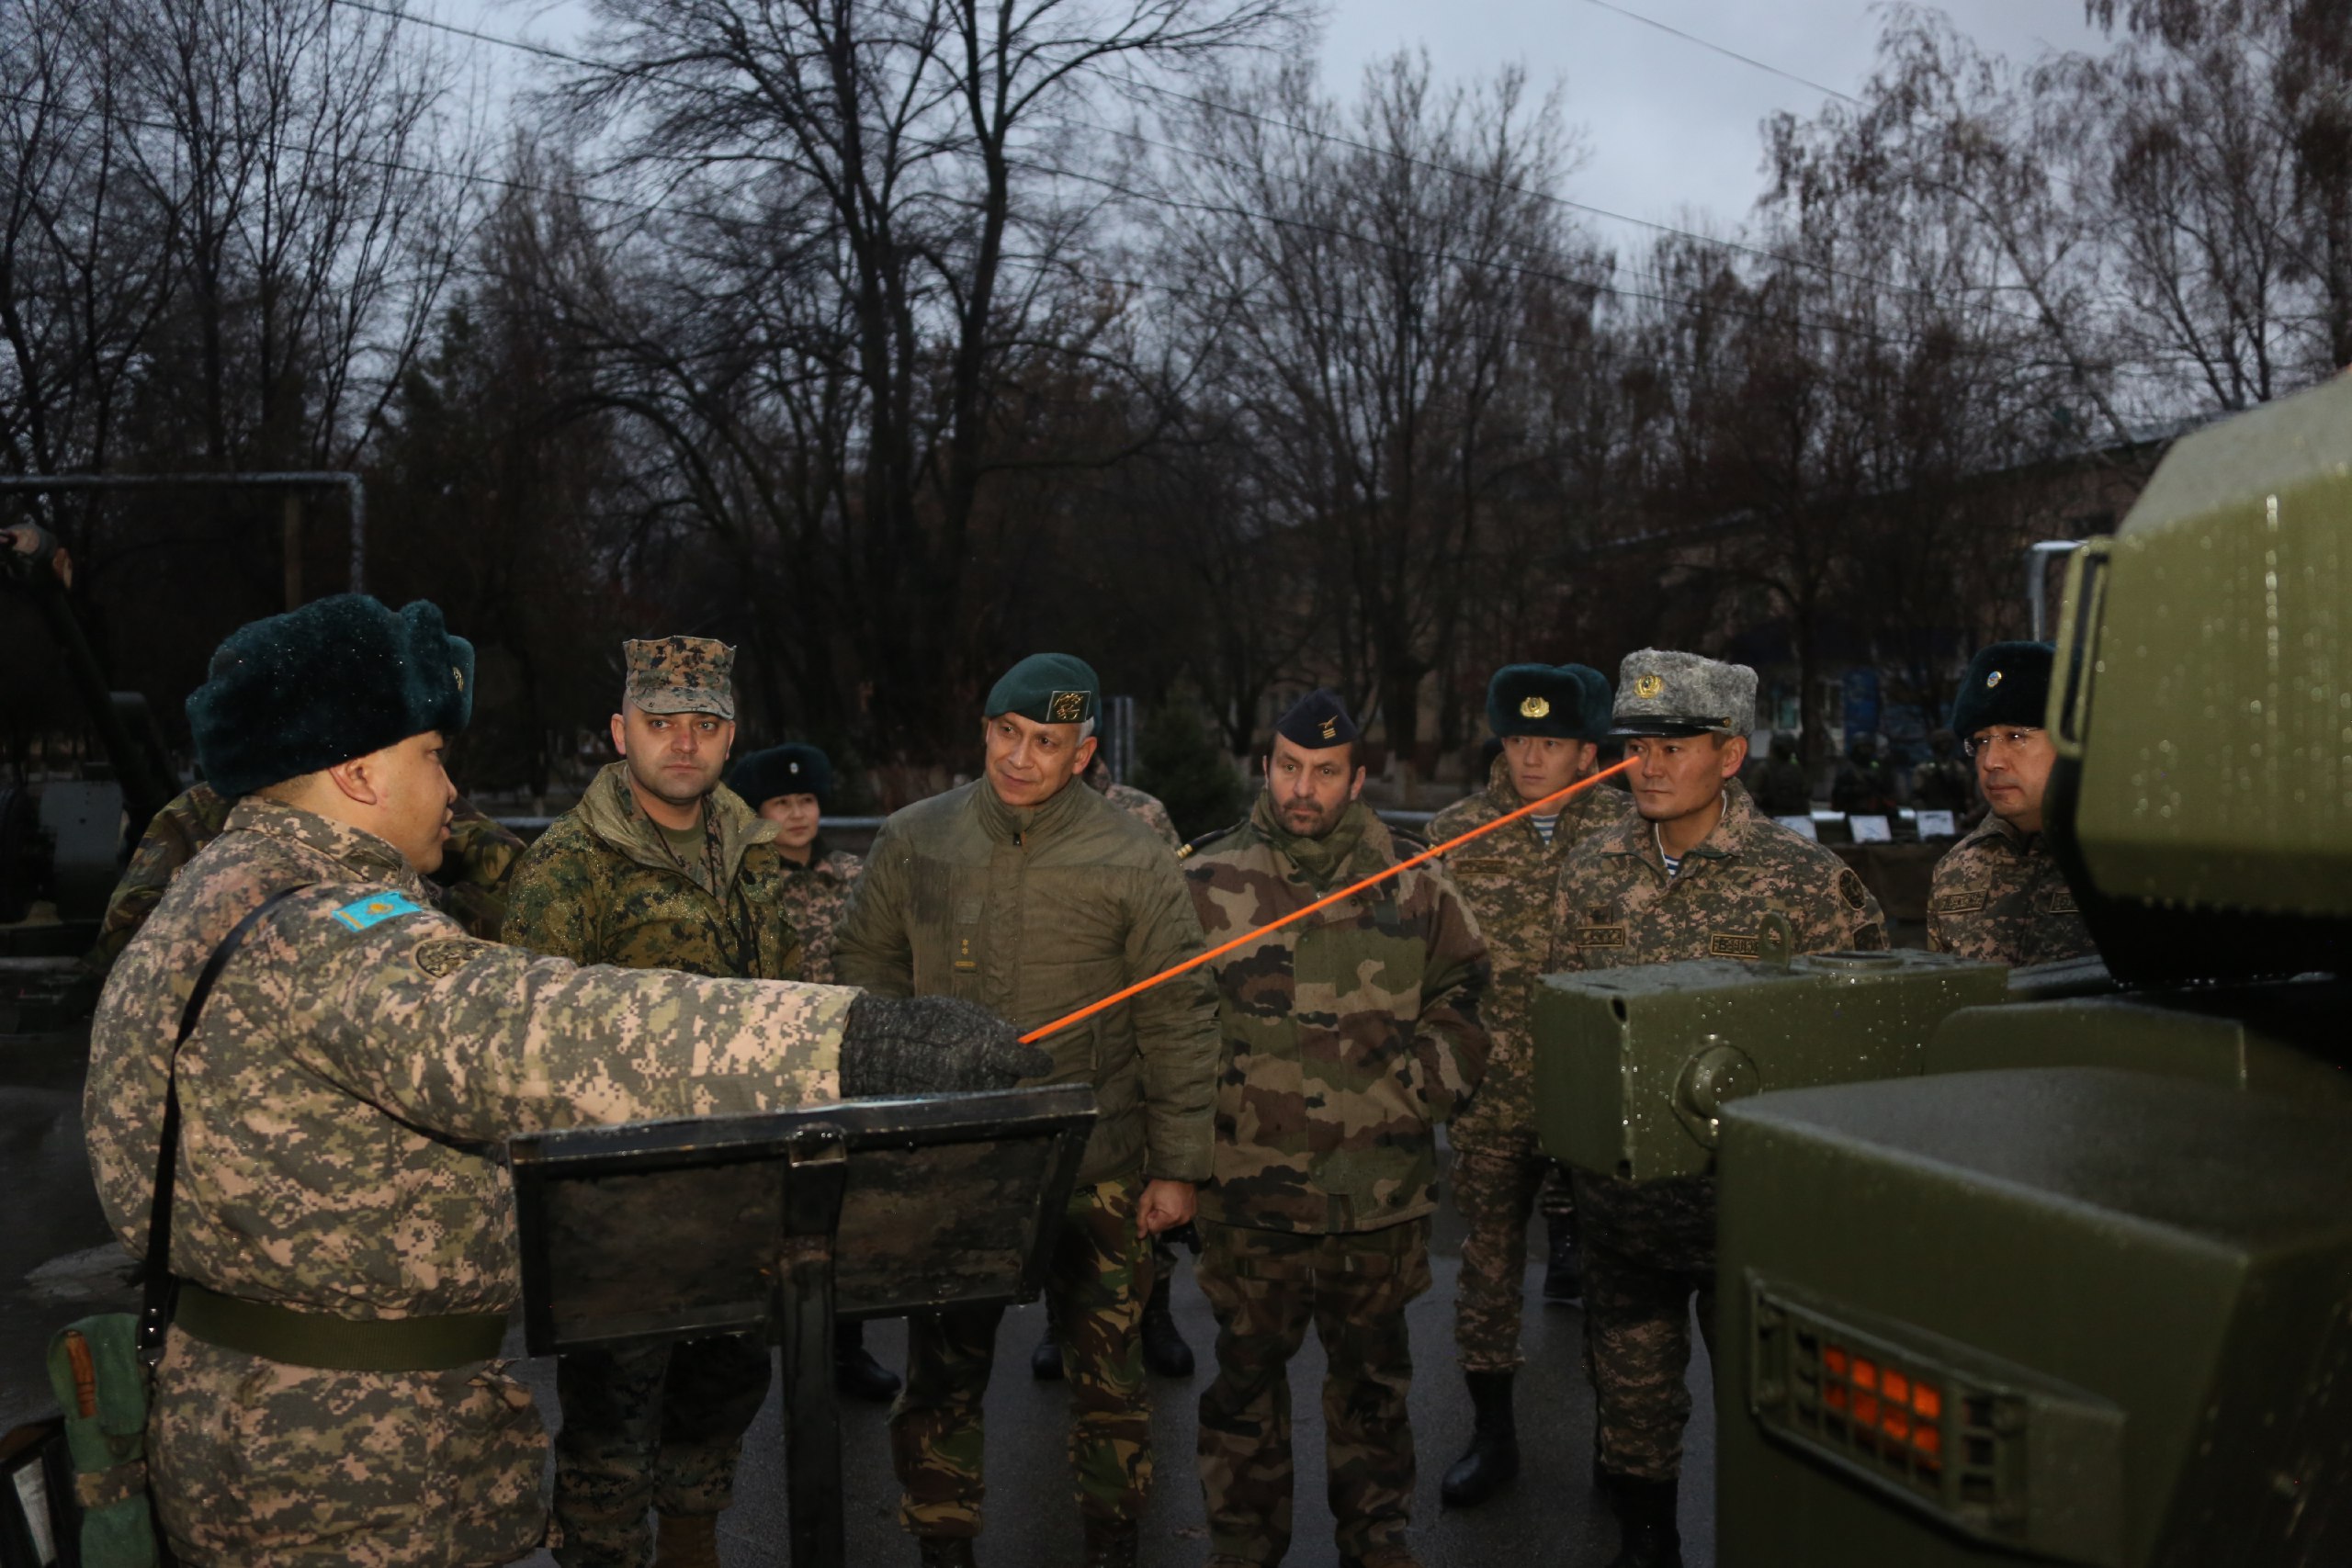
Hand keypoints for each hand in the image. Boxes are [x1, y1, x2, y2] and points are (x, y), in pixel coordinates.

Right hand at [837, 994, 1052, 1095]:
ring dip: (987, 1079)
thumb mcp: (965, 1014)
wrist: (879, 1048)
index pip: (1036, 1063)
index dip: (1039, 1060)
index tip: (1038, 1059)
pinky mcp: (952, 1110)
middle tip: (982, 1054)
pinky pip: (972, 1102)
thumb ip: (1000, 1029)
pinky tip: (947, 1077)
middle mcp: (983, 1076)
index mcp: (989, 1047)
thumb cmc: (925, 1022)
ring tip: (960, 1063)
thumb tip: (1033, 1040)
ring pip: (994, 1091)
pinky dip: (967, 1091)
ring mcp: (968, 1097)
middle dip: (1006, 1067)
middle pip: (1014, 1078)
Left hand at [1135, 1179, 1196, 1239]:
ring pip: (1172, 1224)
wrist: (1179, 1171)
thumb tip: (1140, 1237)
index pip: (1153, 1230)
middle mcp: (1182, 1221)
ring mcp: (1190, 1217)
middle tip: (1159, 1203)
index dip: (1150, 1218)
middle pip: (1163, 1228)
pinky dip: (1177, 1213)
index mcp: (1170, 1218)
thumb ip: (1141, 1219)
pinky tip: (1176, 1202)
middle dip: (1159, 1218)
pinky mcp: (1194, 1212)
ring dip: (1167, 1216)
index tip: (1152, 1206)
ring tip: (1168, 1201)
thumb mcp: (1146, 1199)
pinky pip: (1181, 1218)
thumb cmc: (1160, 1184)